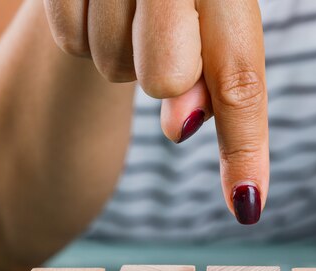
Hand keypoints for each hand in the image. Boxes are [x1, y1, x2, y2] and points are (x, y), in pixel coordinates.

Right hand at [43, 0, 268, 223]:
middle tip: (160, 31)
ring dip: (122, 52)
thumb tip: (181, 127)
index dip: (244, 149)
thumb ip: (215, 80)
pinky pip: (69, 39)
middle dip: (163, 75)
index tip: (246, 206)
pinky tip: (99, 3)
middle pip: (163, 80)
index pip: (241, 80)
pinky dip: (82, 31)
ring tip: (130, 11)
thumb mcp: (218, 26)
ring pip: (112, 63)